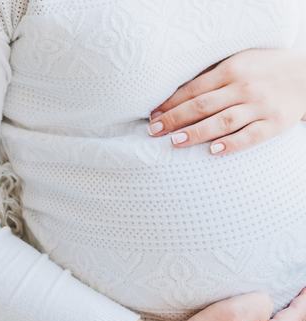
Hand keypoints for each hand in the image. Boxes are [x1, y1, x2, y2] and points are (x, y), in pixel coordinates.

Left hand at [147, 48, 305, 154]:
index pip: (193, 89)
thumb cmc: (263, 69)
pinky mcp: (274, 123)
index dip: (170, 104)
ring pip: (223, 121)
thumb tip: (177, 95)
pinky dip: (232, 144)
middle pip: (202, 106)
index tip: (152, 116)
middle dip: (174, 119)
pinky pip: (251, 136)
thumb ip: (212, 76)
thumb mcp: (238, 62)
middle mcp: (243, 87)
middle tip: (154, 131)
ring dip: (196, 132)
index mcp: (231, 70)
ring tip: (175, 142)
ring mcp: (259, 106)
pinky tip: (213, 151)